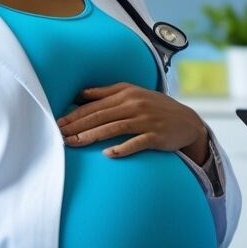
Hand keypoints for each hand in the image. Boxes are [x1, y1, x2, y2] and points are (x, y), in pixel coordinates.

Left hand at [57, 83, 208, 164]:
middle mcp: (136, 105)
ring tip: (75, 144)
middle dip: (78, 125)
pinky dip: (122, 148)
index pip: (95, 104)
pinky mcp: (156, 136)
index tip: (58, 123)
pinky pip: (137, 143)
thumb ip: (108, 93)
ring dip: (92, 136)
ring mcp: (147, 120)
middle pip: (101, 115)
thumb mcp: (134, 93)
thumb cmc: (156, 107)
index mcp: (127, 93)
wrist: (188, 121)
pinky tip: (108, 154)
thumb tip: (81, 94)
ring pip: (114, 128)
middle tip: (59, 135)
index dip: (75, 114)